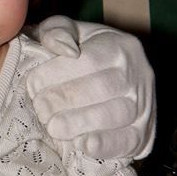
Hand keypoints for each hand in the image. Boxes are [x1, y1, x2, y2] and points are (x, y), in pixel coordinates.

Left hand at [28, 16, 154, 158]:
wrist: (110, 82)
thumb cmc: (81, 54)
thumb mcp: (68, 33)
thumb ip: (57, 31)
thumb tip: (65, 49)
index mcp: (120, 46)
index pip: (89, 59)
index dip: (57, 73)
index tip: (33, 84)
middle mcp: (138, 73)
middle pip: (101, 88)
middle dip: (64, 99)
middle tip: (40, 108)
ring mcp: (144, 104)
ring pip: (115, 114)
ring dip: (80, 122)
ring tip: (53, 126)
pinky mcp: (144, 133)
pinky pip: (128, 140)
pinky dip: (105, 144)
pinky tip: (81, 144)